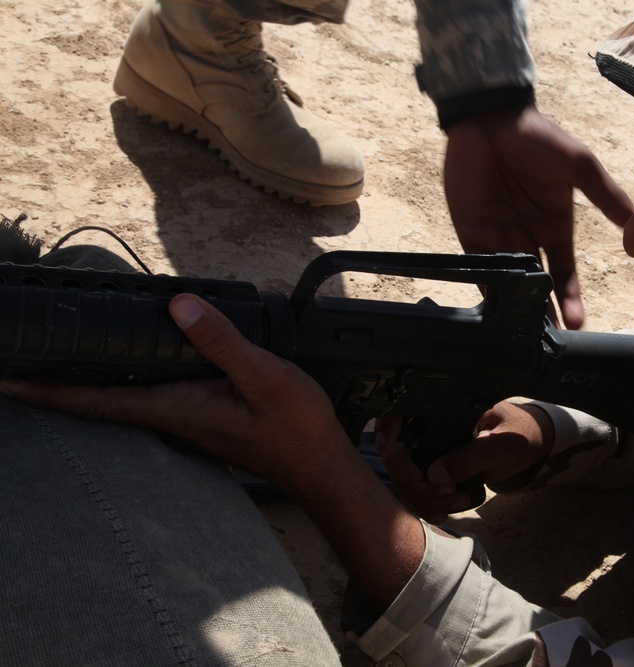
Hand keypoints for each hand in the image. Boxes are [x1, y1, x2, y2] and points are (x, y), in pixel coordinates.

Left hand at [0, 294, 348, 494]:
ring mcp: (185, 419)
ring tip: (63, 355)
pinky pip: (150, 394)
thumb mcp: (263, 376)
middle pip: (100, 400)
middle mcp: (171, 416)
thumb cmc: (294, 426)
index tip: (6, 381)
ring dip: (89, 380)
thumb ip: (220, 342)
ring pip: (124, 397)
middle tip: (24, 359)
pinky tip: (133, 363)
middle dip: (58, 382)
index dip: (47, 391)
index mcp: (175, 408)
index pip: (96, 400)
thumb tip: (178, 307)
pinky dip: (127, 378)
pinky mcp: (201, 416)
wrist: (318, 462)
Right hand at [375, 401, 554, 522]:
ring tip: (457, 503)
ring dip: (424, 499)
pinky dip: (426, 507)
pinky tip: (444, 511)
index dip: (386, 427)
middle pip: (396, 458)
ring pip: (404, 481)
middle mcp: (431, 430)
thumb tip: (436, 475)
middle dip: (416, 483)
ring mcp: (429, 454)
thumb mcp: (503, 444)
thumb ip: (472, 457)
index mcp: (445, 411)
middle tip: (449, 492)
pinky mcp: (434, 474)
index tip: (388, 447)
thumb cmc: (520, 434)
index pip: (400, 411)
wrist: (529, 447)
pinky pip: (416, 493)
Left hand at [444, 107, 633, 328]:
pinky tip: (496, 310)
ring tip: (526, 333)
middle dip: (545, 314)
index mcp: (556, 228)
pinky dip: (487, 289)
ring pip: (510, 285)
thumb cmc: (537, 137)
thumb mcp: (579, 165)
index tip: (579, 323)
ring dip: (518, 308)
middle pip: (537, 287)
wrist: (490, 119)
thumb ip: (606, 194)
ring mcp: (500, 239)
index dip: (572, 299)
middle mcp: (529, 239)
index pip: (565, 273)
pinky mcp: (472, 235)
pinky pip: (479, 269)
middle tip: (551, 339)